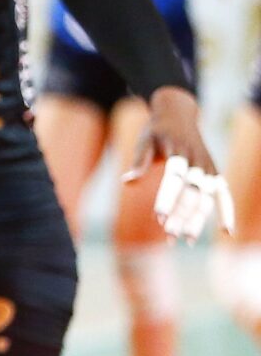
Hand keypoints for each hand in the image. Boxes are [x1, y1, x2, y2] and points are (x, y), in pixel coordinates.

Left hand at [124, 87, 234, 241]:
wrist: (179, 114)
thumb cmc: (157, 131)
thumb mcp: (145, 141)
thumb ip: (139, 162)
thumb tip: (126, 182)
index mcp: (180, 151)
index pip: (175, 178)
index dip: (168, 197)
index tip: (158, 216)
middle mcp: (198, 161)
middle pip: (193, 192)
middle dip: (182, 214)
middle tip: (169, 234)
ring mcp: (209, 168)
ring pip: (207, 198)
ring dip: (198, 219)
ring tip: (187, 241)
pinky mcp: (215, 174)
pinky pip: (224, 194)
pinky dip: (227, 212)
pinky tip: (227, 232)